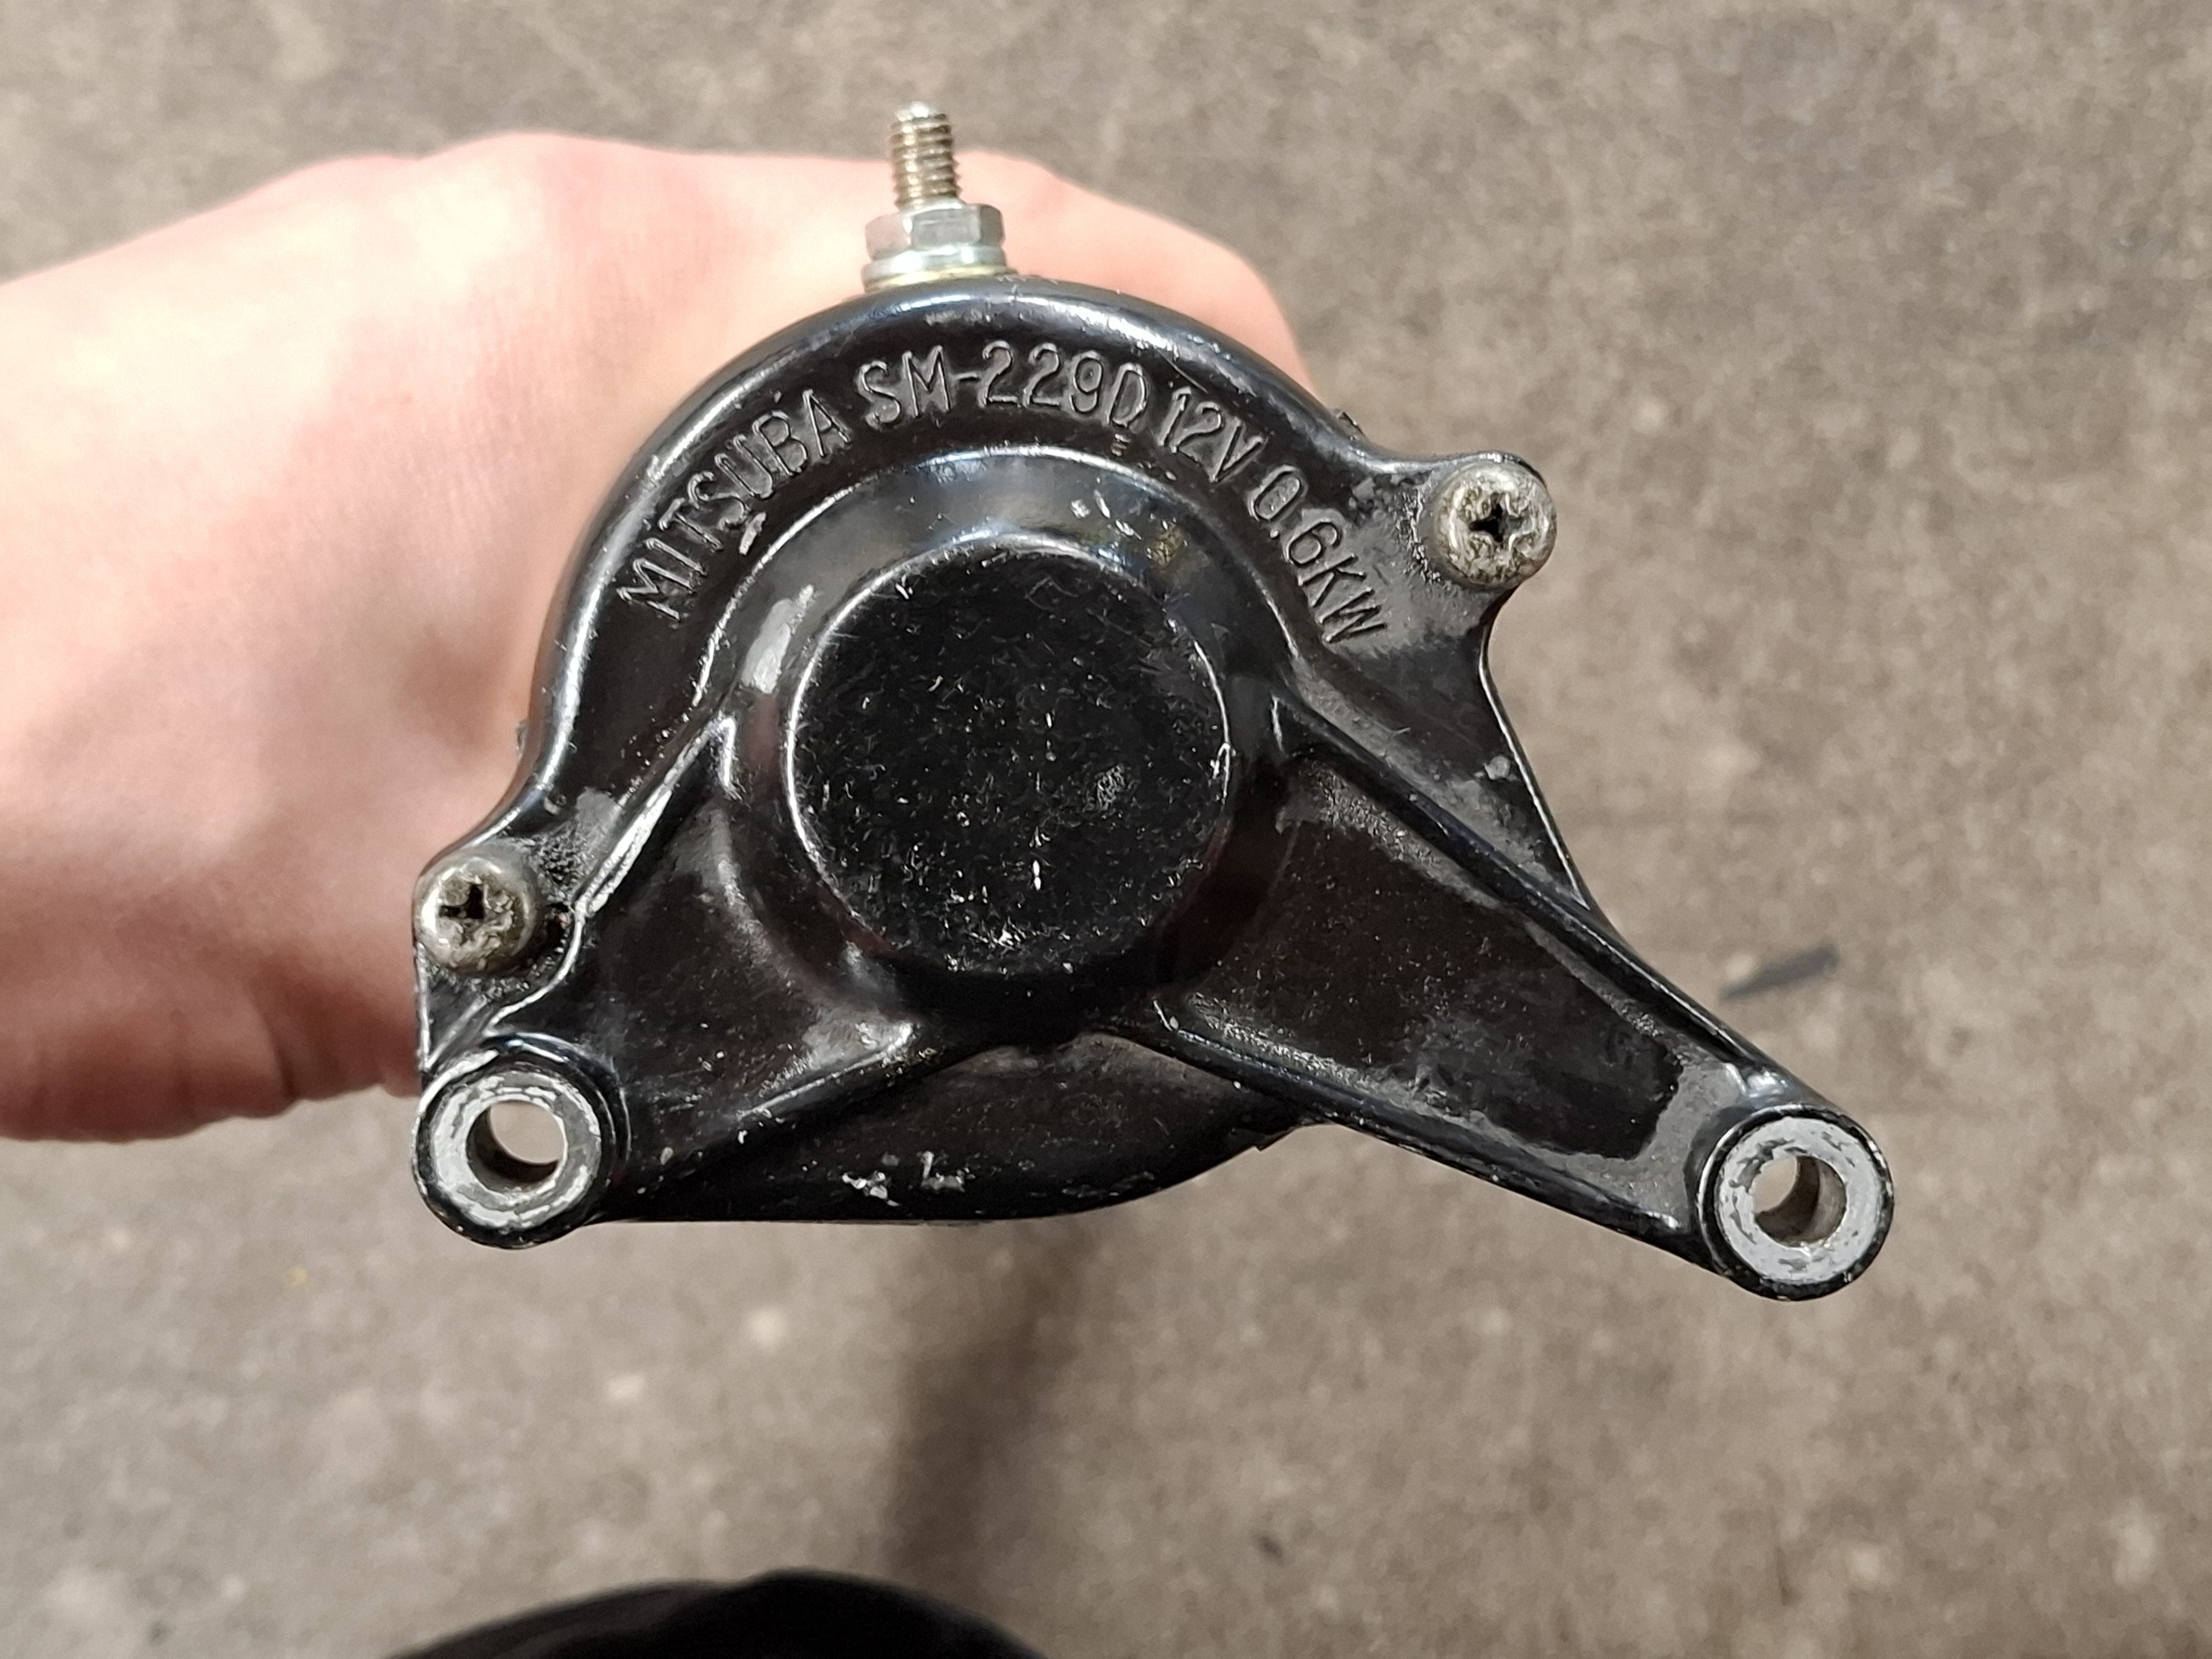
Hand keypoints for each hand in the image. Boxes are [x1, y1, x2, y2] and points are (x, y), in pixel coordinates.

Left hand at [0, 136, 1306, 1139]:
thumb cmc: (19, 796)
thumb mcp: (468, 908)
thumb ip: (706, 909)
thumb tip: (857, 967)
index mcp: (591, 314)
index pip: (1010, 258)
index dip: (1192, 358)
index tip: (1271, 459)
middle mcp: (513, 244)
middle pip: (908, 292)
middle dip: (1040, 442)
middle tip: (1103, 581)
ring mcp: (428, 279)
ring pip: (762, 344)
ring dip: (858, 472)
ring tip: (896, 623)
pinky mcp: (361, 357)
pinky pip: (623, 389)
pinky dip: (702, 491)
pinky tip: (682, 624)